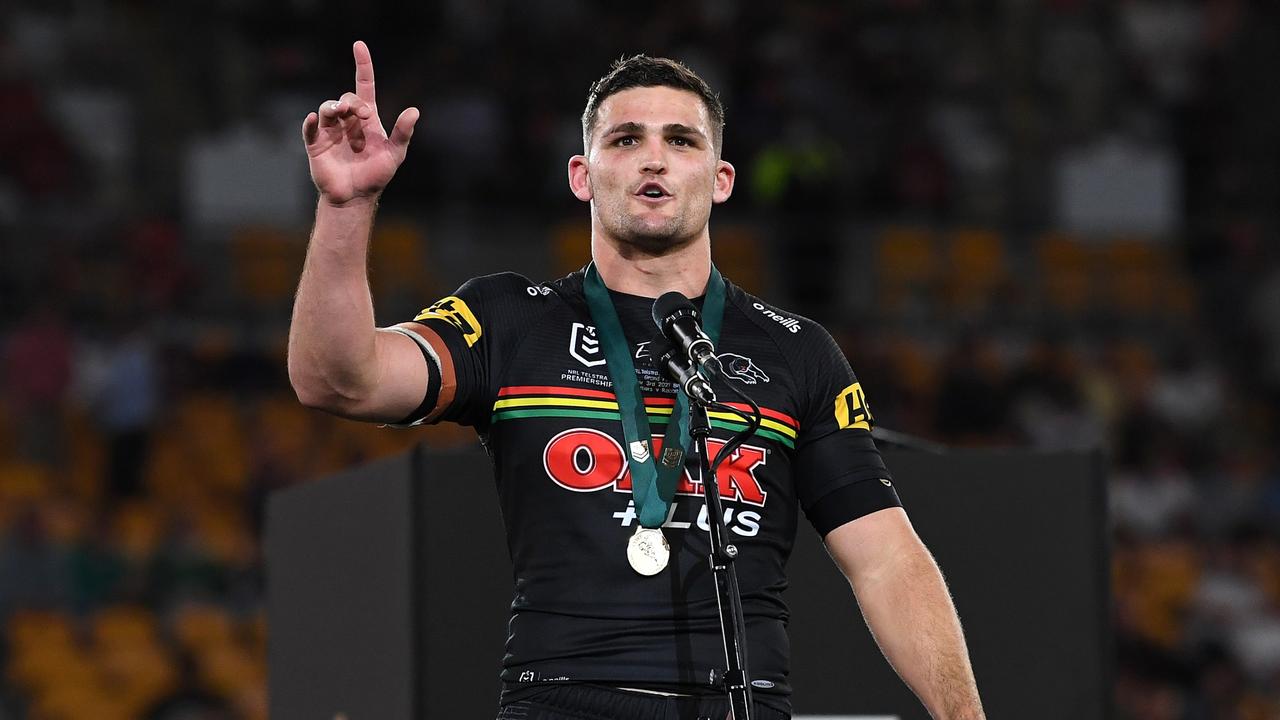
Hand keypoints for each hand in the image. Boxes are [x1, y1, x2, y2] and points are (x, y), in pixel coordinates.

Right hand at [302, 40, 419, 205]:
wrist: (356, 197)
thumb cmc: (376, 175)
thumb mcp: (395, 154)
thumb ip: (403, 133)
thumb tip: (414, 111)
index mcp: (366, 119)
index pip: (364, 85)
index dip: (363, 65)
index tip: (359, 45)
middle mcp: (347, 121)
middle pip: (347, 98)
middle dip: (354, 103)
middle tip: (363, 116)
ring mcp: (330, 131)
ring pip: (328, 108)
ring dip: (334, 107)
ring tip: (341, 114)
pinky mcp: (316, 144)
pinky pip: (310, 128)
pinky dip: (312, 122)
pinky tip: (316, 119)